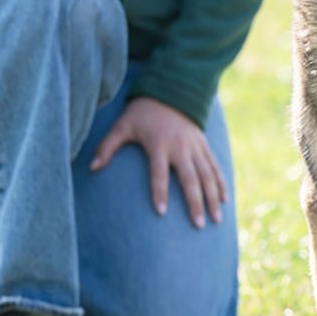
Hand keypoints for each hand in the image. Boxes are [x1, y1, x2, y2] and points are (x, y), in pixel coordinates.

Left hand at [90, 97, 226, 228]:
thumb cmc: (142, 113)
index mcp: (159, 144)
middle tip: (199, 225)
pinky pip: (215, 167)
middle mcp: (180, 147)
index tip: (162, 212)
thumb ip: (107, 146)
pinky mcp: (204, 145)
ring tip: (215, 219)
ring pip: (207, 175)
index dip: (160, 192)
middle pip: (190, 178)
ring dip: (213, 198)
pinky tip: (225, 200)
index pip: (159, 172)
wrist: (171, 90)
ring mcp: (195, 146)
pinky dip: (221, 183)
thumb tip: (91, 167)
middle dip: (196, 202)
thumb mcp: (122, 126)